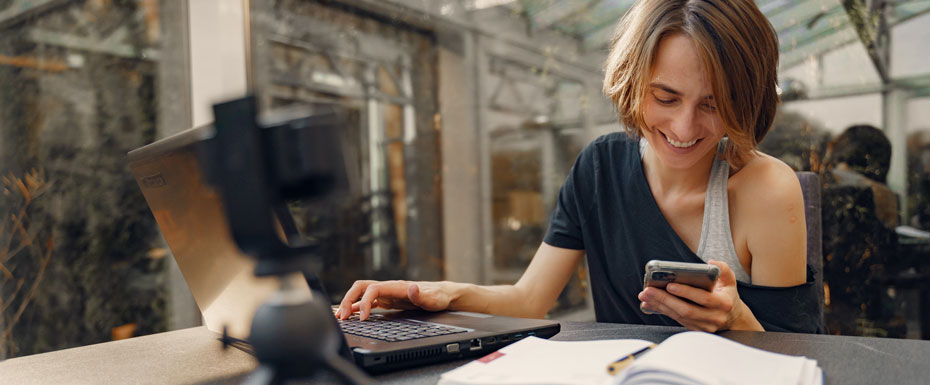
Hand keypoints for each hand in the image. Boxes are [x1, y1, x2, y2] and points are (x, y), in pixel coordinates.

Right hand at [335, 280, 455, 320]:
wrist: (441, 295)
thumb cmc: (437, 297)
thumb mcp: (433, 298)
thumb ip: (421, 294)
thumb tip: (412, 287)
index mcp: (396, 286)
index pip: (372, 289)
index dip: (364, 302)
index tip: (363, 318)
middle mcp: (388, 287)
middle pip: (361, 288)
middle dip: (349, 300)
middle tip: (342, 316)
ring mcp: (386, 293)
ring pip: (361, 294)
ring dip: (350, 303)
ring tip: (341, 316)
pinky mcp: (386, 300)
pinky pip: (367, 301)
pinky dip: (357, 307)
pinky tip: (351, 315)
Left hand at [638, 260, 761, 331]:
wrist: (732, 317)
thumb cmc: (727, 294)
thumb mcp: (729, 280)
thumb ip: (723, 269)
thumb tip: (711, 262)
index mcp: (723, 303)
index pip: (704, 298)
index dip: (686, 292)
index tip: (670, 285)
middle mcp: (714, 317)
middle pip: (686, 310)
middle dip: (665, 299)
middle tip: (648, 290)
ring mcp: (704, 326)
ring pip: (679, 316)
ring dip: (660, 305)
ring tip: (645, 295)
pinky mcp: (695, 329)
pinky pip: (676, 320)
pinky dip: (662, 311)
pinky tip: (650, 303)